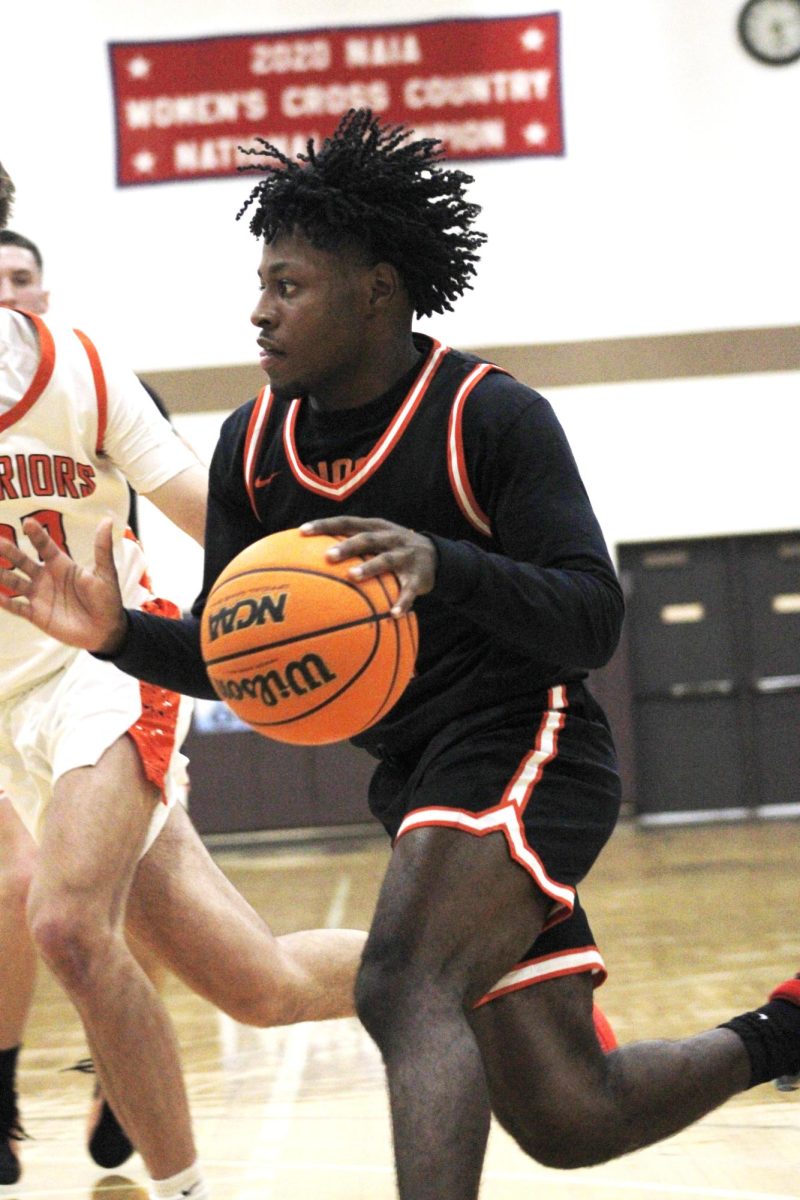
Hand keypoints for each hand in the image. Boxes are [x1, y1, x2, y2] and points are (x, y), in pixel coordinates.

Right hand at [0, 517, 128, 653]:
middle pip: (23, 562)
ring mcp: (40, 596)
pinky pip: (18, 608)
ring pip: (16, 582)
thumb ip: (102, 548)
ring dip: (3, 575)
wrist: (106, 630)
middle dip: (10, 552)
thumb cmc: (107, 600)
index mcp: (61, 565)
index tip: (27, 522)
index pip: (45, 547)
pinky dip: (6, 602)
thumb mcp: (105, 572)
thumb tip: (107, 520)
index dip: (37, 535)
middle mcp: (46, 578)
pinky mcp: (37, 614)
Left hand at [300, 516, 436, 615]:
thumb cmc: (392, 549)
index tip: (302, 532)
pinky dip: (402, 602)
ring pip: (386, 560)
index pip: (347, 522)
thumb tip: (309, 558)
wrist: (437, 556)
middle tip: (327, 556)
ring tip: (353, 577)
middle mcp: (390, 538)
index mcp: (375, 527)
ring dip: (369, 568)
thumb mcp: (375, 539)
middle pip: (366, 539)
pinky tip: (393, 614)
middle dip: (347, 547)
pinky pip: (410, 590)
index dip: (325, 525)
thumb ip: (350, 544)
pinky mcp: (419, 577)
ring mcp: (405, 556)